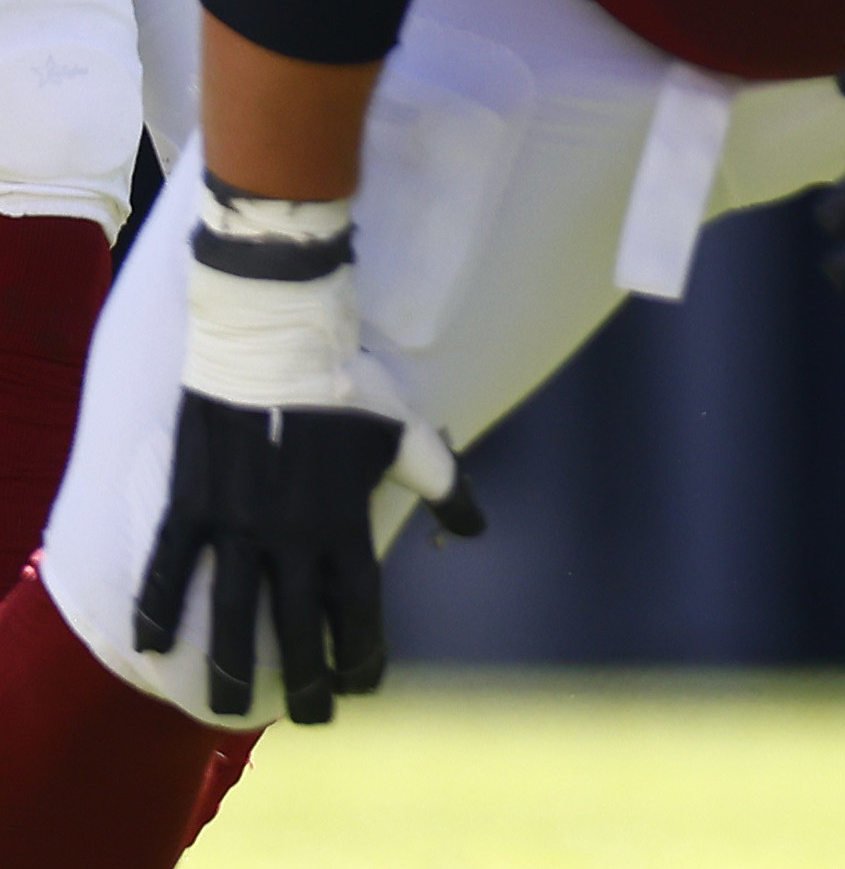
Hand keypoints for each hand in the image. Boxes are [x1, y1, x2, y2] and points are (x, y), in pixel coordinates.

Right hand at [130, 190, 483, 722]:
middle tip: (311, 719)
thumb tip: (477, 527)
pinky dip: (160, 608)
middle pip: (298, 626)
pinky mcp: (193, 504)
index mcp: (345, 521)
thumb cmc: (349, 388)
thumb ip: (443, 483)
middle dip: (306, 679)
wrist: (276, 338)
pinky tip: (152, 648)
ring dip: (231, 667)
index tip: (366, 684)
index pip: (359, 606)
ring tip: (226, 713)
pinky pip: (172, 567)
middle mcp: (292, 534)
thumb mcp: (409, 433)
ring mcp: (238, 522)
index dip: (364, 650)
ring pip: (232, 613)